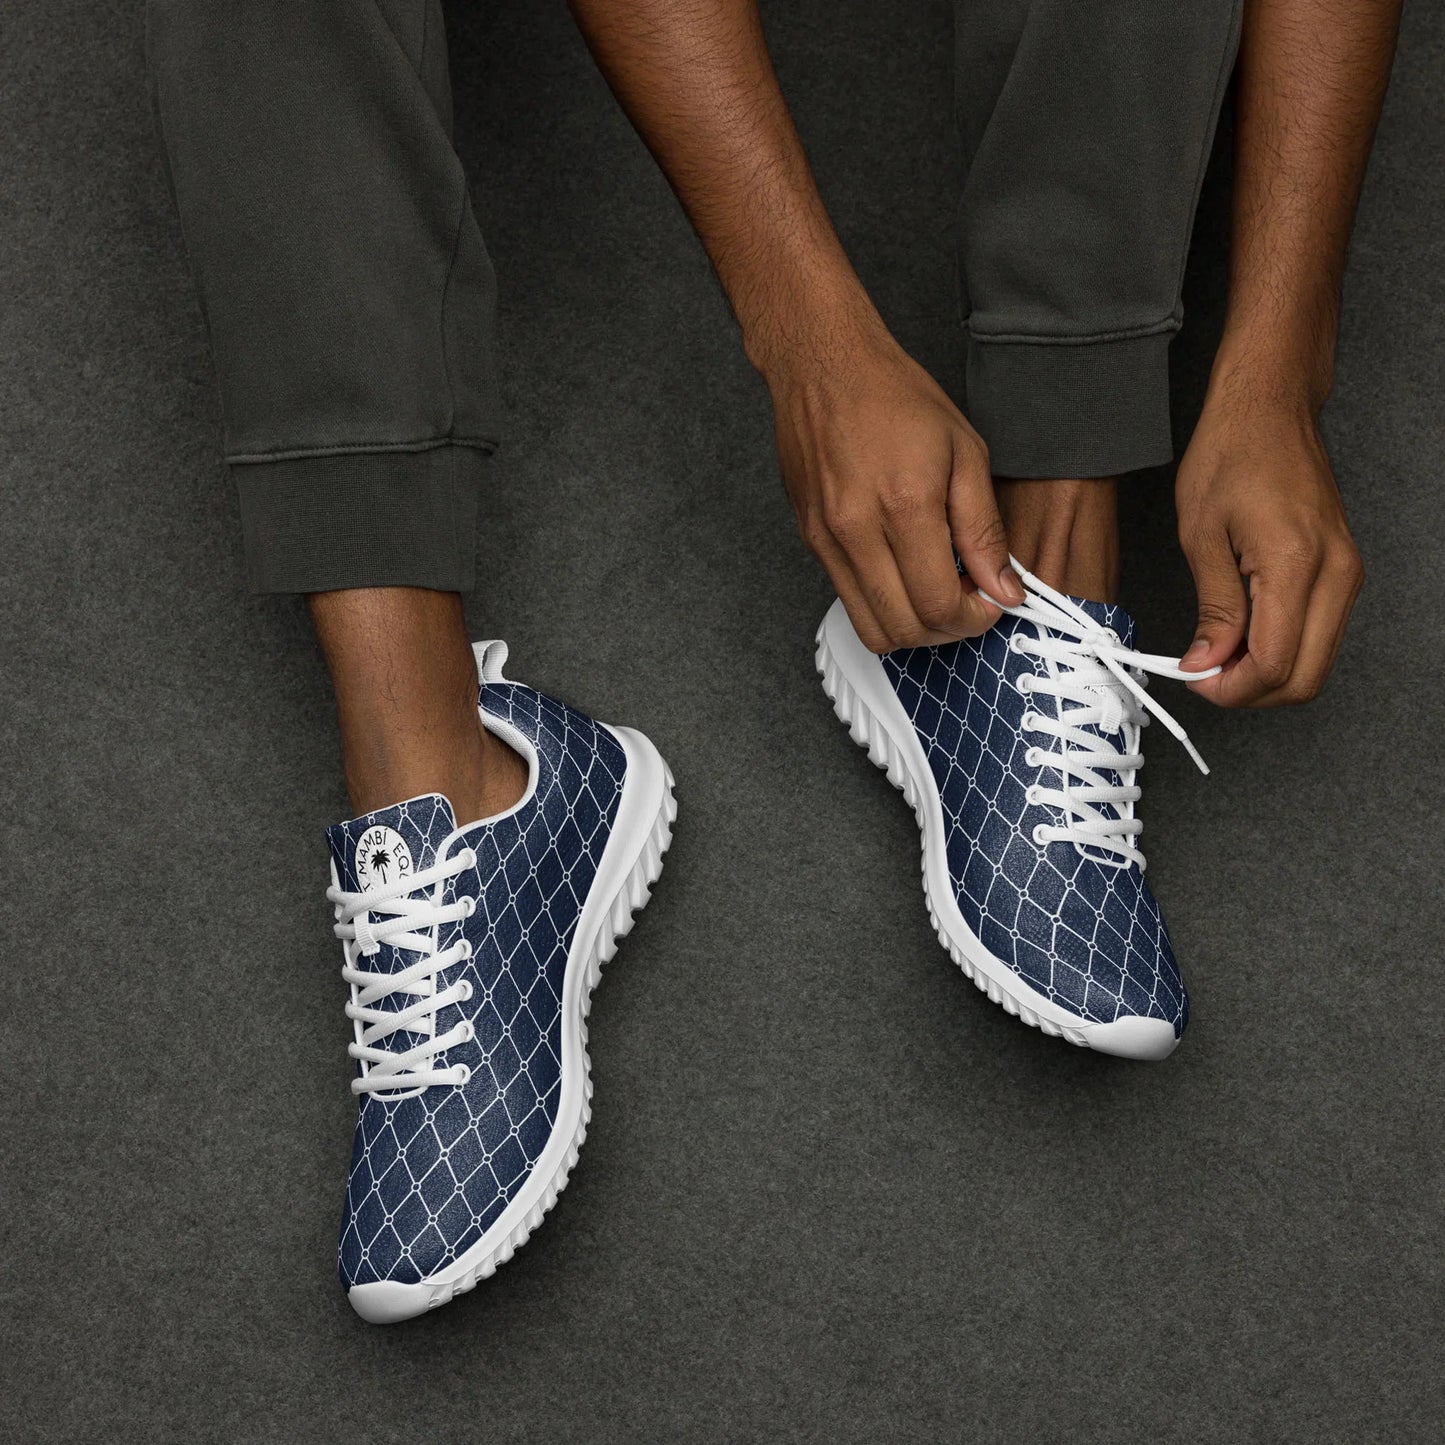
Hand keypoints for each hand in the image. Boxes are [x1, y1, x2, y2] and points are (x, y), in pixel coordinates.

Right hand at [758, 304, 1022, 651]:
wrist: (823, 365)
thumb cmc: (895, 396)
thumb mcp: (965, 453)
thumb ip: (984, 531)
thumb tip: (1004, 590)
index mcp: (905, 507)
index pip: (940, 604)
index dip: (975, 617)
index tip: (991, 600)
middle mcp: (857, 531)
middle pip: (906, 629)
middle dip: (947, 630)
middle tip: (969, 601)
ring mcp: (827, 541)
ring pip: (872, 629)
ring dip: (913, 628)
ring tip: (936, 593)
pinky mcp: (811, 541)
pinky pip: (848, 600)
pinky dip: (883, 605)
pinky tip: (905, 574)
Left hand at [1176, 388, 1363, 706]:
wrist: (1270, 407)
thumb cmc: (1231, 454)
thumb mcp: (1201, 536)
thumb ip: (1213, 608)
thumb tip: (1208, 662)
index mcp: (1297, 565)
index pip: (1275, 665)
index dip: (1231, 688)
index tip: (1193, 679)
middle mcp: (1336, 574)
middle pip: (1306, 678)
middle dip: (1251, 691)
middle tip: (1204, 674)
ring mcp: (1347, 572)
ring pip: (1317, 662)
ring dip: (1267, 672)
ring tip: (1217, 651)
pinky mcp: (1343, 569)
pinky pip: (1319, 632)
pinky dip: (1282, 647)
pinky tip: (1243, 632)